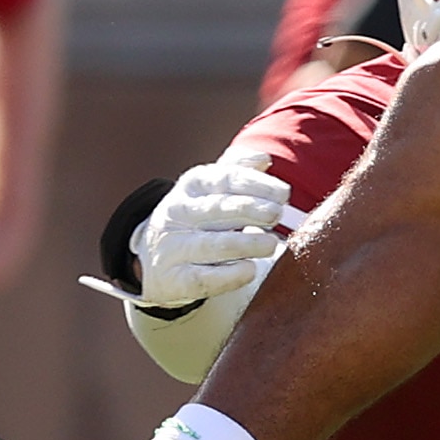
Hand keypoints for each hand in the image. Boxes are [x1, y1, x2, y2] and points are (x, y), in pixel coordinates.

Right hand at [132, 156, 299, 306]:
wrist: (155, 257)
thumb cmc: (198, 217)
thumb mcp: (211, 189)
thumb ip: (237, 171)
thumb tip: (264, 159)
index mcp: (192, 186)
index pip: (225, 179)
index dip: (256, 184)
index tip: (283, 193)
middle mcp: (178, 213)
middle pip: (217, 208)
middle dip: (251, 209)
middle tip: (277, 215)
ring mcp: (174, 246)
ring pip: (211, 244)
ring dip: (245, 244)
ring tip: (271, 244)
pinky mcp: (174, 279)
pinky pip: (203, 278)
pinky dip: (228, 275)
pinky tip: (250, 270)